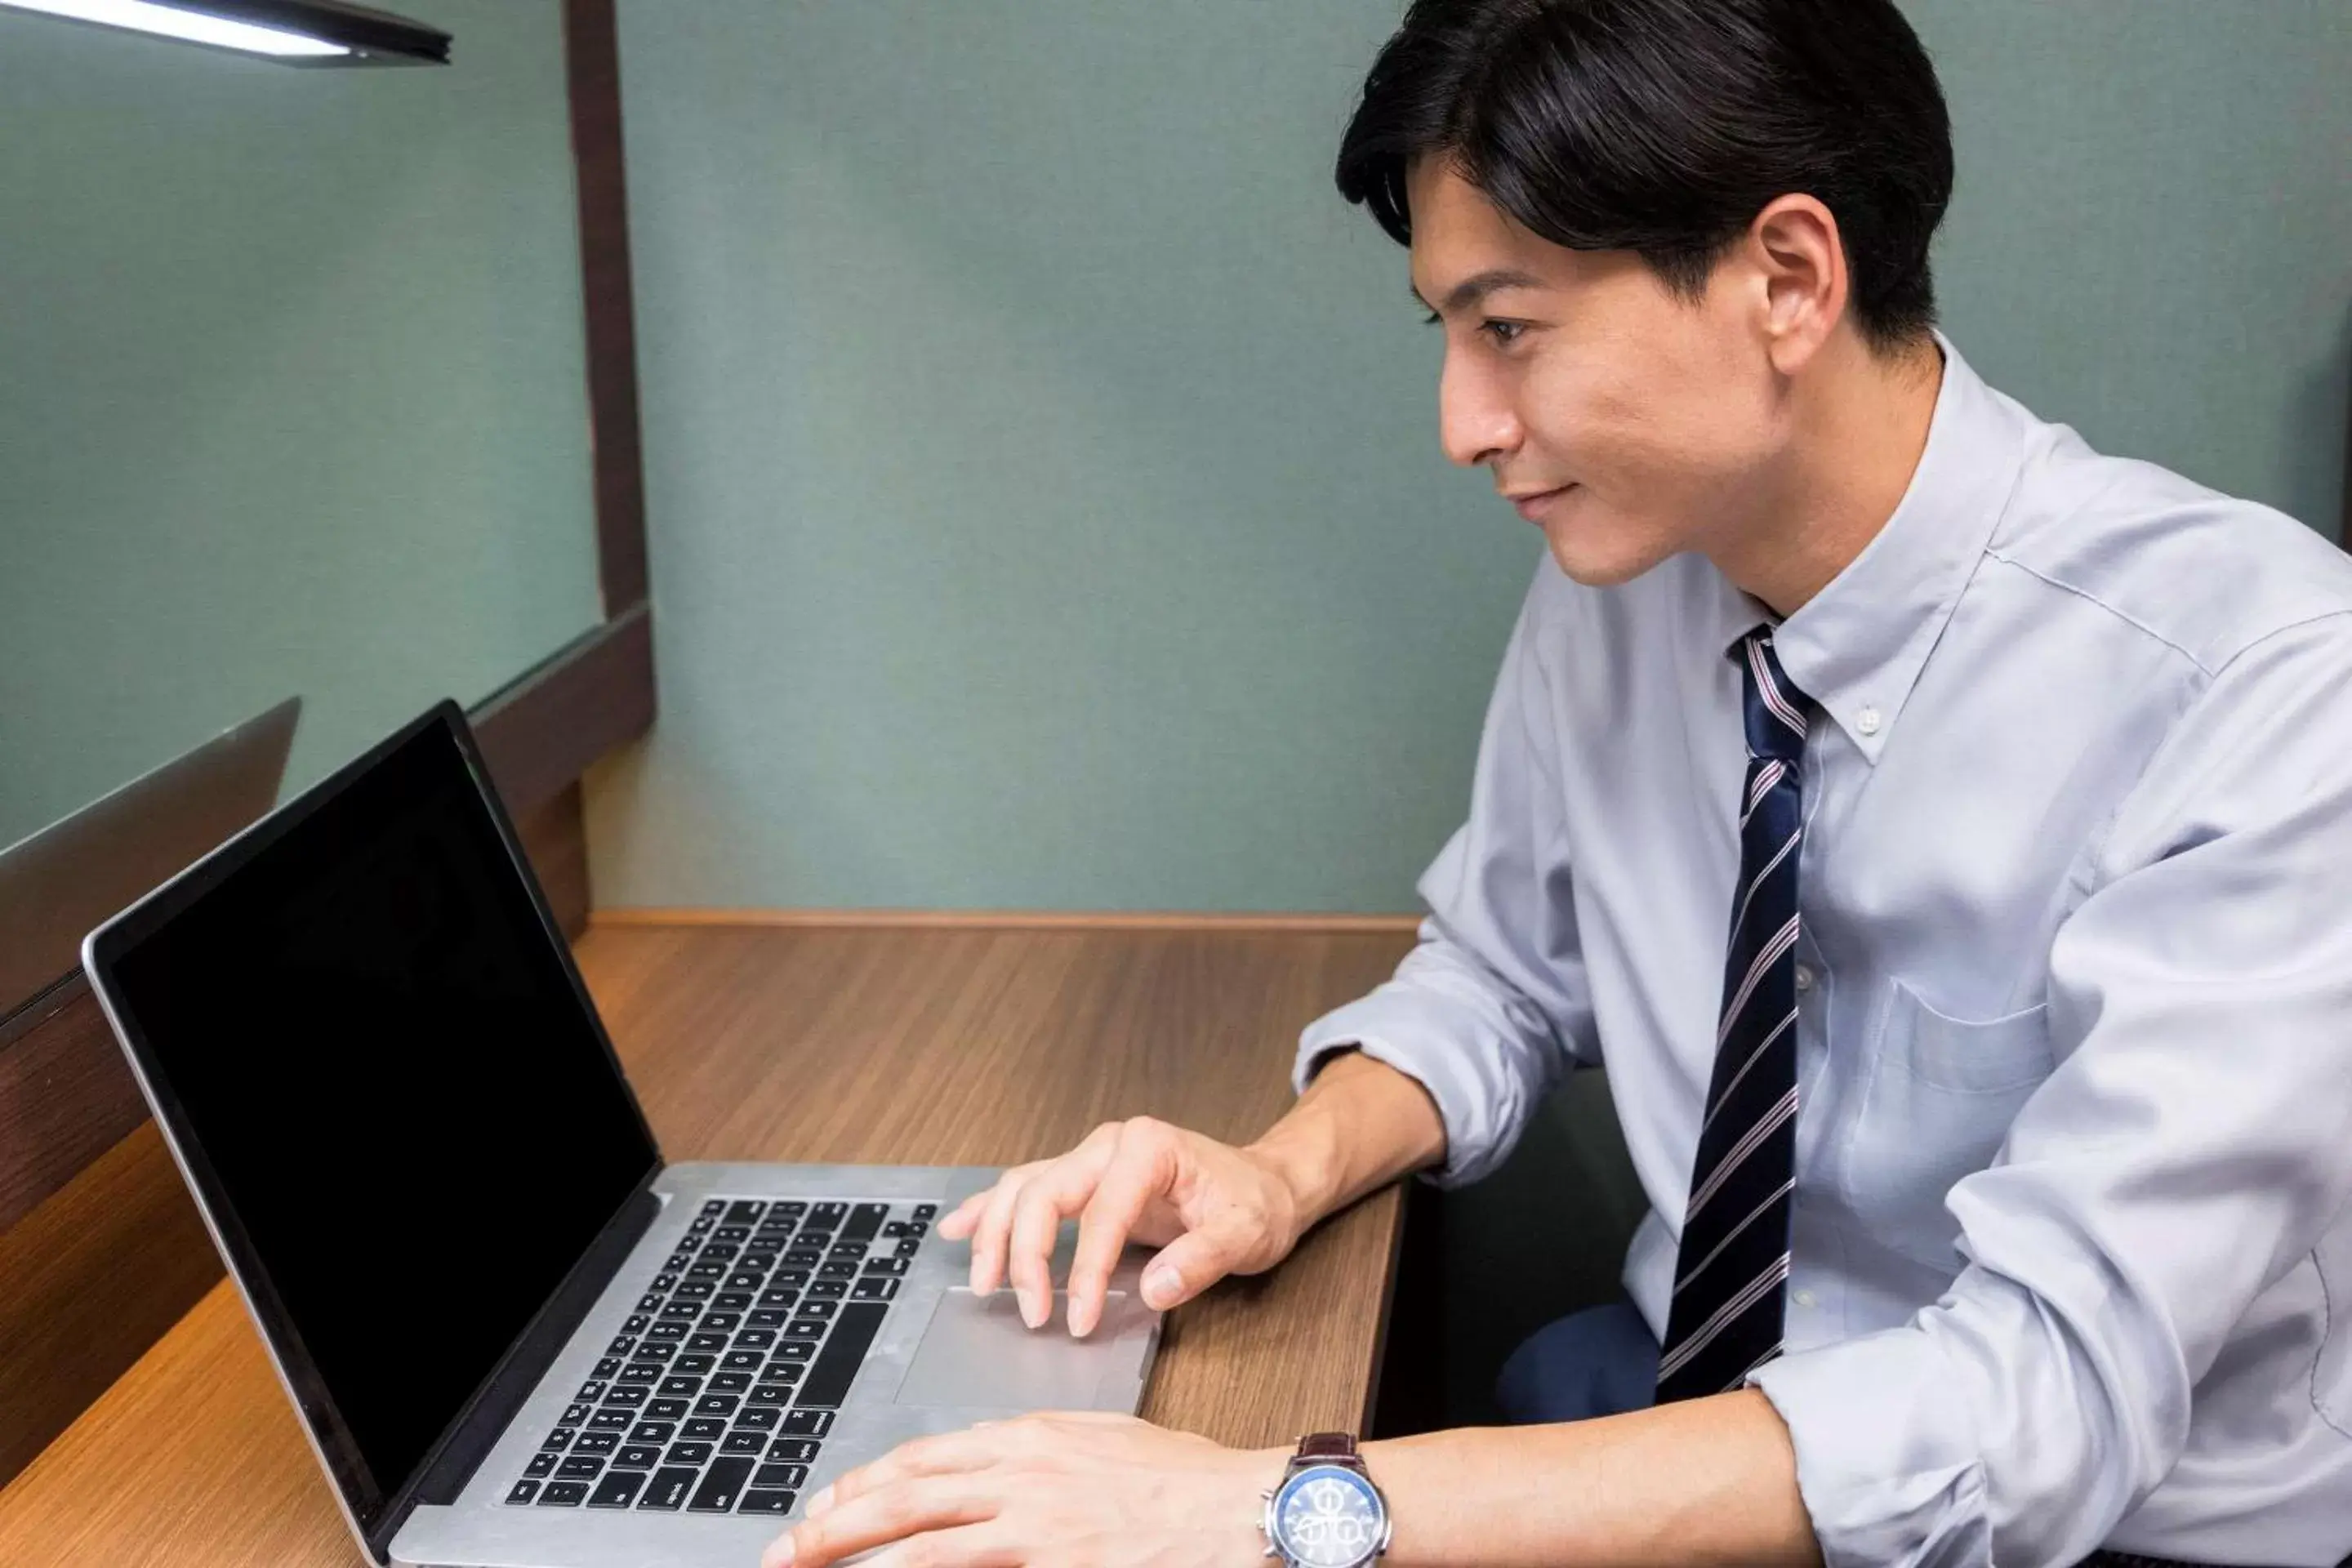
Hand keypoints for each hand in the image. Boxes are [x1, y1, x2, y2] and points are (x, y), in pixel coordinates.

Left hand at [762, 1412, 1279, 1567]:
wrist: (1234, 1508)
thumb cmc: (1180, 1478)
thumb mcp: (1098, 1439)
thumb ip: (1036, 1450)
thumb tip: (987, 1463)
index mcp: (1029, 1437)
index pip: (925, 1456)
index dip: (866, 1481)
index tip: (827, 1501)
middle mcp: (1020, 1477)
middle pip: (906, 1497)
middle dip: (835, 1524)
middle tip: (787, 1548)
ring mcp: (1033, 1528)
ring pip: (922, 1543)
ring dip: (858, 1559)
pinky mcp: (1053, 1566)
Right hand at [939, 1116, 1310, 1335]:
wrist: (1264, 1185)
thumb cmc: (1254, 1204)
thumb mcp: (1245, 1233)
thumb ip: (1201, 1260)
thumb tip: (1155, 1290)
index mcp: (1147, 1148)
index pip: (1101, 1214)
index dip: (1086, 1271)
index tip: (1082, 1321)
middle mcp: (1108, 1145)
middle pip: (1042, 1192)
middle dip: (1026, 1256)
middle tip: (1032, 1314)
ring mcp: (1091, 1159)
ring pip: (1023, 1188)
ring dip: (996, 1235)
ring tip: (983, 1284)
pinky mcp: (1084, 1180)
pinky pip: (1026, 1188)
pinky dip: (989, 1210)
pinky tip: (958, 1228)